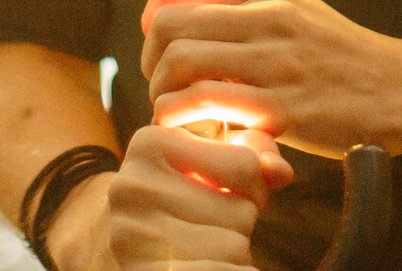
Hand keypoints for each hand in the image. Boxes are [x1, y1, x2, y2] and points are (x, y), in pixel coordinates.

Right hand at [94, 122, 293, 270]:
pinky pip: (225, 270)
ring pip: (236, 245)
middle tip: (200, 225)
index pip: (246, 165)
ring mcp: (136, 233)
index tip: (217, 192)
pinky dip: (225, 270)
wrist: (118, 250)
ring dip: (229, 250)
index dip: (249, 187)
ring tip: (194, 245)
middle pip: (242, 209)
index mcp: (149, 143)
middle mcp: (134, 185)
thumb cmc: (175, 201)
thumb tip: (282, 172)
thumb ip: (249, 156)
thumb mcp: (203, 166)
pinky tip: (196, 265)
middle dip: (236, 223)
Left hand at [140, 0, 401, 159]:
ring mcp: (273, 61)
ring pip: (181, 63)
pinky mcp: (279, 108)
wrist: (398, 90)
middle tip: (161, 85)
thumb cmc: (340, 52)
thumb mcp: (296, 3)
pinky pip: (206, 104)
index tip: (158, 44)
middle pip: (169, 25)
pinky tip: (192, 131)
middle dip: (150, 60)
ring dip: (162, 94)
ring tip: (175, 112)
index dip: (152, 17)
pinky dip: (183, 119)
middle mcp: (266, 17)